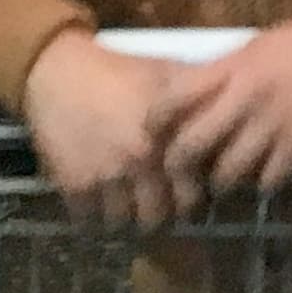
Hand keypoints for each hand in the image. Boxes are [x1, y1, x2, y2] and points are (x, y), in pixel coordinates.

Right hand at [23, 31, 194, 227]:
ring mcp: (105, 177)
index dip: (192, 198)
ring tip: (127, 202)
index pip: (191, 195)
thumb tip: (231, 114)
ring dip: (126, 216)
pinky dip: (95, 214)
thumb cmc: (120, 70)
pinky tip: (99, 197)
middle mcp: (139, 163)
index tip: (188, 194)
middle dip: (160, 213)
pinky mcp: (74, 185)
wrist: (60, 71)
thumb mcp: (168, 74)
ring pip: (123, 223)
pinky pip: (89, 219)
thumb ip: (200, 97)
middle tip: (157, 203)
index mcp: (168, 138)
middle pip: (158, 217)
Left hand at [159, 11, 291, 199]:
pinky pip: (267, 181)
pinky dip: (263, 184)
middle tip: (183, 178)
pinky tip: (266, 176)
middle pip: (191, 147)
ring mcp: (271, 125)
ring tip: (225, 181)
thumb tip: (193, 98)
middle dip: (181, 169)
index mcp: (231, 68)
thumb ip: (224, 72)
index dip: (154, 123)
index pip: (173, 99)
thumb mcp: (255, 46)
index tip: (152, 137)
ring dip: (222, 182)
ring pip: (226, 173)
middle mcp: (243, 98)